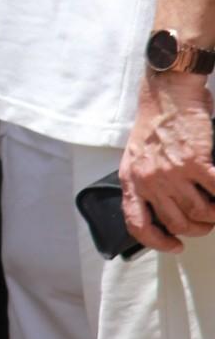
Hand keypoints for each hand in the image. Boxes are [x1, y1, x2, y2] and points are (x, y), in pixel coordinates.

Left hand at [120, 71, 214, 251]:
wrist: (167, 94)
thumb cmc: (155, 122)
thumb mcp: (136, 156)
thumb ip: (145, 181)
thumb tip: (163, 206)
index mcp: (131, 181)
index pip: (138, 224)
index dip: (157, 242)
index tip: (174, 245)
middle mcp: (150, 180)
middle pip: (176, 222)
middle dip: (195, 228)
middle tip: (204, 223)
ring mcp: (173, 172)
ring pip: (199, 211)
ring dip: (212, 215)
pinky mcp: (196, 162)